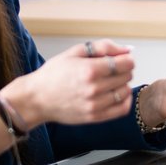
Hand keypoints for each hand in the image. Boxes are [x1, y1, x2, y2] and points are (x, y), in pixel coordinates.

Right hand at [6, 39, 134, 126]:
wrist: (37, 98)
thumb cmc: (54, 74)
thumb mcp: (75, 52)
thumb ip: (103, 47)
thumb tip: (128, 50)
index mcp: (90, 70)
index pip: (126, 63)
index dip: (127, 59)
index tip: (121, 59)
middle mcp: (94, 88)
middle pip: (127, 76)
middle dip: (123, 70)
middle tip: (112, 69)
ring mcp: (95, 104)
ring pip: (126, 91)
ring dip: (123, 84)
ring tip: (110, 81)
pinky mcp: (95, 117)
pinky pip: (122, 109)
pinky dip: (125, 100)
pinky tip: (116, 93)